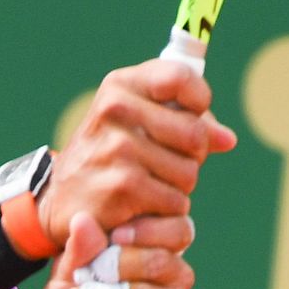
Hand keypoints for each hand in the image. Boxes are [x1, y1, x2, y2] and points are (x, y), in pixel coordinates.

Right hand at [38, 59, 236, 250]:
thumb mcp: (137, 127)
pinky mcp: (123, 187)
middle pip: (195, 133)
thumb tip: (227, 140)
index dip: (199, 101)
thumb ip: (185, 124)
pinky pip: (175, 201)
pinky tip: (144, 207)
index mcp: (120, 86)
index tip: (192, 116)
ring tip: (151, 186)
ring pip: (189, 172)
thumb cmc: (108, 159)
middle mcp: (116, 110)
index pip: (181, 77)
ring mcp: (118, 148)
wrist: (61, 203)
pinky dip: (167, 210)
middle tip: (170, 165)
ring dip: (179, 188)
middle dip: (192, 156)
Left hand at [38, 212, 194, 288]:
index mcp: (159, 251)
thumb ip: (79, 251)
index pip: (172, 230)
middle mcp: (176, 279)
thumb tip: (83, 219)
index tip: (112, 235)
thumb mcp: (69, 275)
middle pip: (159, 261)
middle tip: (80, 280)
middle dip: (114, 267)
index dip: (144, 229)